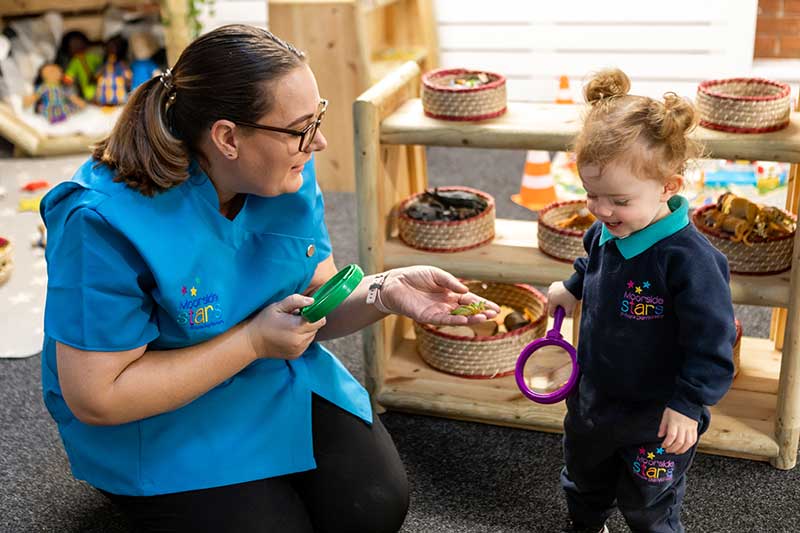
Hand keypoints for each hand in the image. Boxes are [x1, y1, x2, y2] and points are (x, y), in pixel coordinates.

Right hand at [246, 294, 325, 359]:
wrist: (252, 342)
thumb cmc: (264, 321)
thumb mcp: (277, 306)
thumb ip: (295, 301)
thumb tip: (312, 301)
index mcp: (296, 327)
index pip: (319, 320)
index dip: (315, 313)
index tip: (305, 311)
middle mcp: (299, 340)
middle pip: (316, 328)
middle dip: (309, 321)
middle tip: (294, 318)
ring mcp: (298, 349)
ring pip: (312, 336)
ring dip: (306, 330)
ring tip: (290, 326)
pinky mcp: (296, 355)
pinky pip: (306, 343)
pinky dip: (301, 338)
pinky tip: (289, 335)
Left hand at [378, 266, 499, 324]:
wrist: (394, 283)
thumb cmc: (414, 276)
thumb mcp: (436, 274)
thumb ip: (450, 282)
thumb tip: (465, 290)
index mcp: (450, 293)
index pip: (470, 300)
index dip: (483, 303)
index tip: (496, 308)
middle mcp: (446, 304)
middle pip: (467, 310)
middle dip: (481, 312)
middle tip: (495, 314)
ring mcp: (437, 311)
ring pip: (458, 317)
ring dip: (471, 319)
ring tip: (485, 318)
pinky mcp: (427, 317)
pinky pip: (444, 320)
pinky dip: (455, 321)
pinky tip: (466, 321)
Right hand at [546, 281, 577, 316]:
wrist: (574, 285)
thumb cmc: (571, 297)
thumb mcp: (570, 308)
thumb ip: (568, 315)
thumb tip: (566, 317)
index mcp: (552, 302)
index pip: (551, 312)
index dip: (554, 315)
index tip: (557, 316)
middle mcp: (549, 296)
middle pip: (551, 304)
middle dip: (555, 307)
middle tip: (562, 308)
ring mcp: (550, 289)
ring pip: (552, 298)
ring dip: (555, 300)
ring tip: (563, 299)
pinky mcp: (553, 285)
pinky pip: (553, 291)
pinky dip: (556, 293)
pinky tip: (562, 294)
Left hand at [658, 407, 697, 453]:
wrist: (688, 402)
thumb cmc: (675, 408)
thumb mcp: (666, 415)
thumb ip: (663, 426)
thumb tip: (660, 436)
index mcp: (674, 422)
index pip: (671, 436)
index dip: (667, 443)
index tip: (663, 446)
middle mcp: (683, 426)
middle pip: (679, 441)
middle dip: (673, 448)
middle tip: (668, 450)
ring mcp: (690, 428)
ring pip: (687, 443)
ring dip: (681, 450)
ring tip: (676, 451)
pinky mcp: (695, 429)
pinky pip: (694, 440)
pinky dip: (689, 446)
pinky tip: (684, 448)